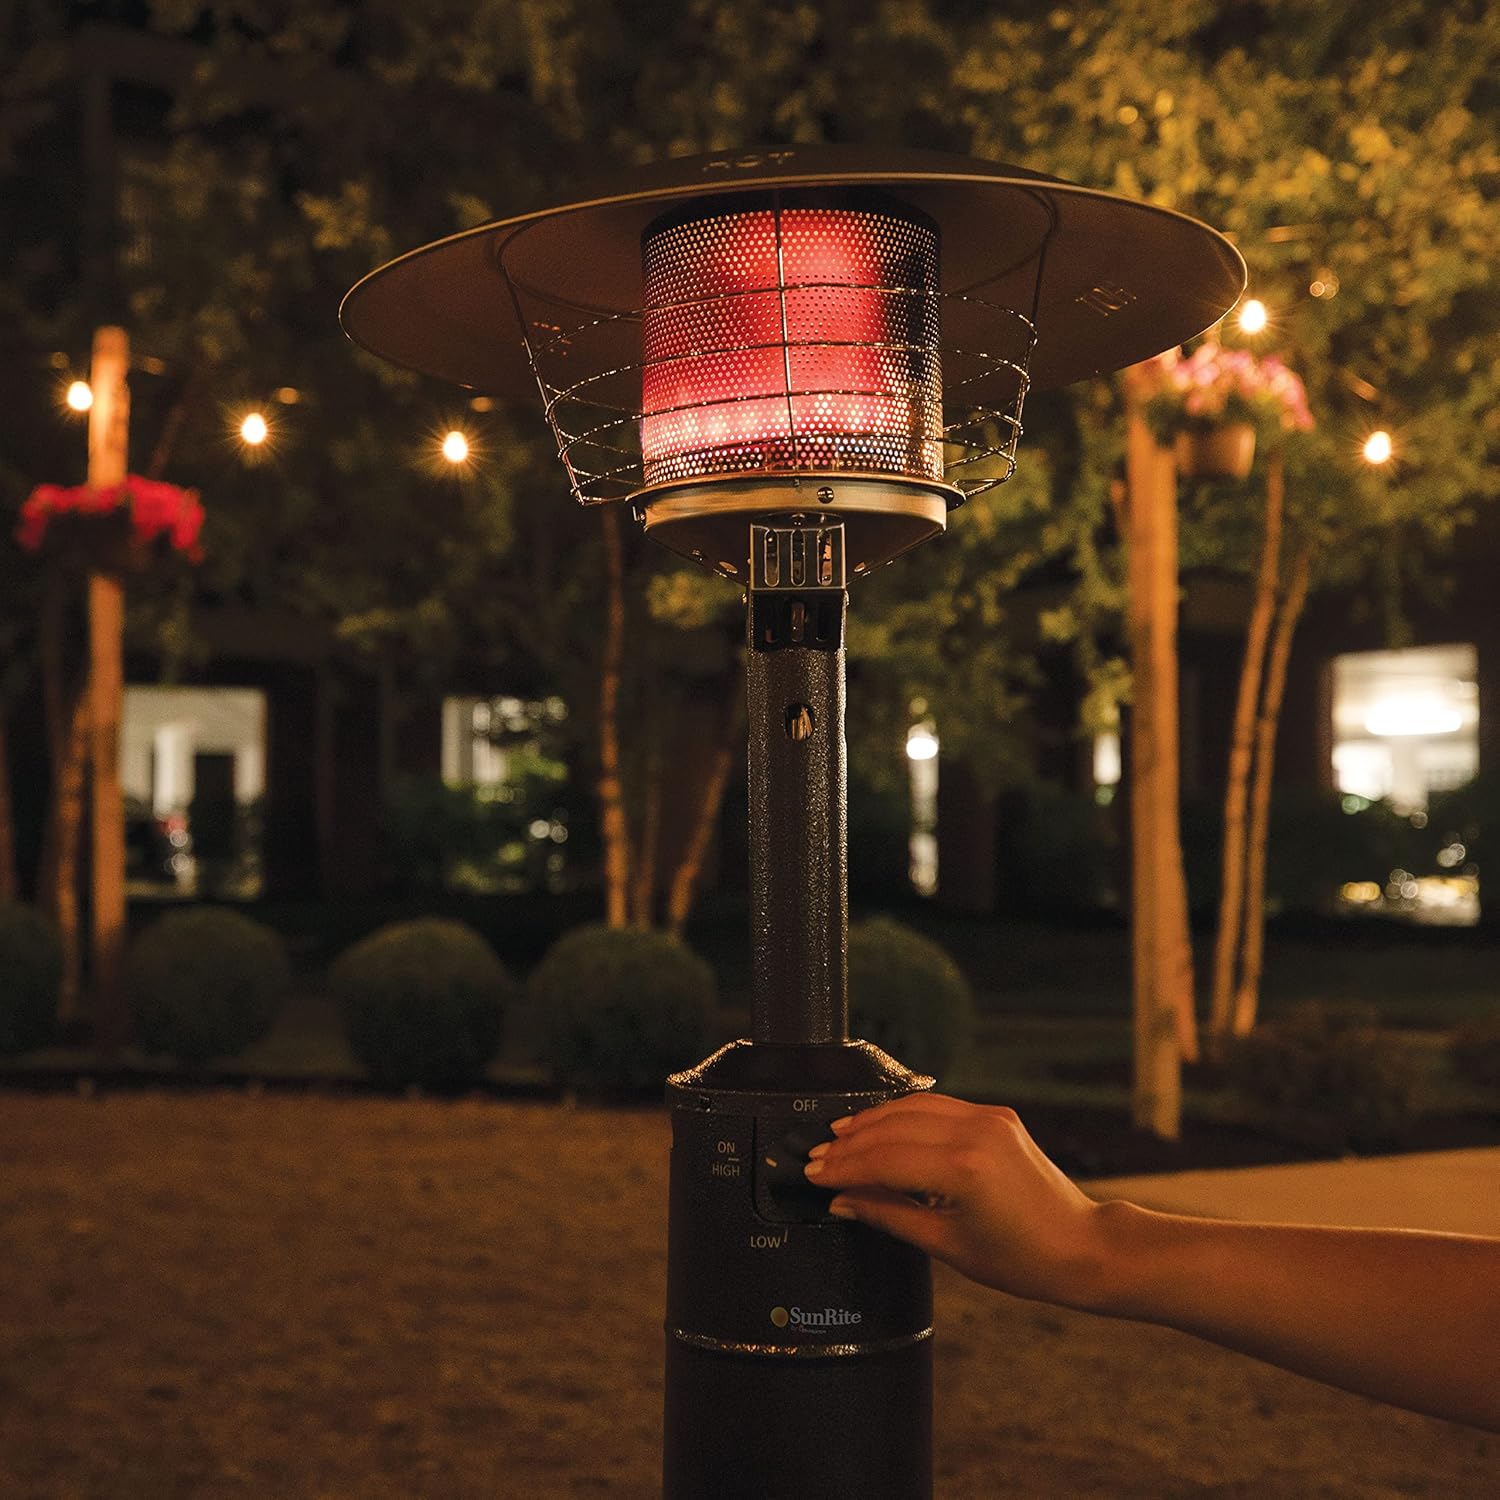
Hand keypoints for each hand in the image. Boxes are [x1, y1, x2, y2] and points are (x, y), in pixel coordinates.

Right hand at [804, 1092, 1110, 1308]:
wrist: (1081, 1246)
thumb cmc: (1023, 1259)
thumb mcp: (947, 1246)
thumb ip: (889, 1215)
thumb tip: (844, 1201)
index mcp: (963, 1169)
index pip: (884, 1159)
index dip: (843, 1167)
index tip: (814, 1174)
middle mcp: (976, 1132)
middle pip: (893, 1127)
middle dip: (850, 1143)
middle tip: (817, 1157)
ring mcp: (989, 1119)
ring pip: (912, 1107)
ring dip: (872, 1121)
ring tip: (839, 1137)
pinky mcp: (996, 1116)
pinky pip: (938, 1106)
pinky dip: (904, 1115)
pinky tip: (881, 1127)